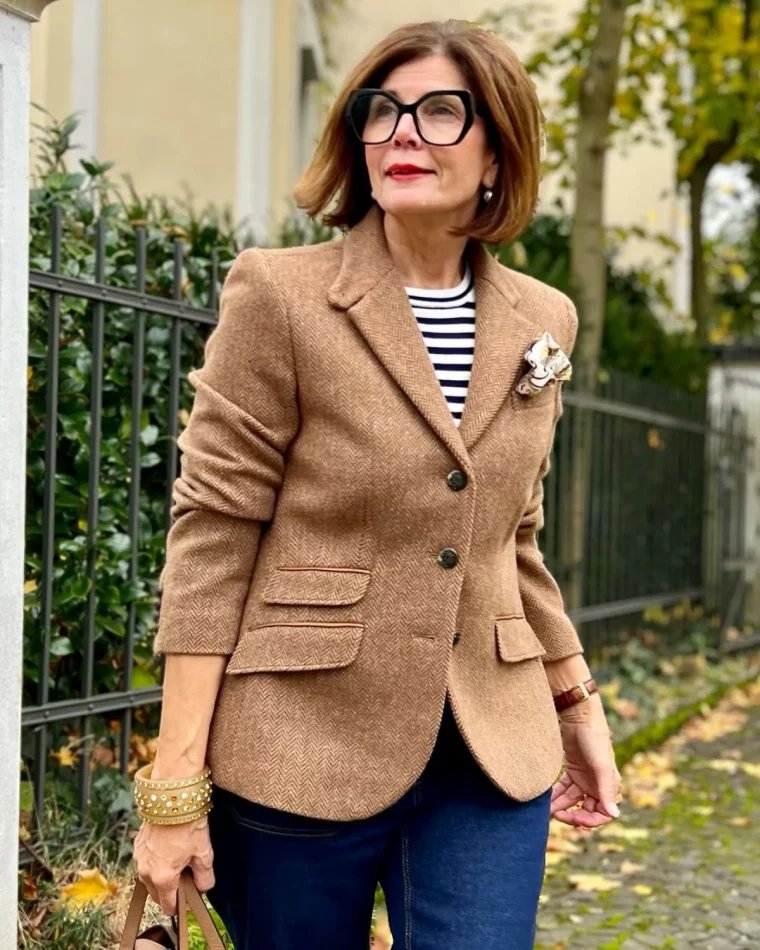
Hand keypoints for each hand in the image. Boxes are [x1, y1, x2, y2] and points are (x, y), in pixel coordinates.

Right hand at [133, 816, 214, 915]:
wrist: (172, 798)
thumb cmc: (188, 824)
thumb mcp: (204, 853)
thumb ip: (204, 877)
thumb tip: (202, 888)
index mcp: (163, 877)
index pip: (168, 905)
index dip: (179, 905)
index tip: (187, 899)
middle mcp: (146, 871)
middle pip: (156, 894)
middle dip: (169, 891)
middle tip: (185, 876)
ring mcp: (139, 858)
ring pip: (148, 878)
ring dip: (159, 876)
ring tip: (177, 860)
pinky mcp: (137, 845)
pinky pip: (144, 862)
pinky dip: (154, 861)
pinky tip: (167, 849)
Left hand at [551, 695, 621, 827]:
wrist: (580, 716)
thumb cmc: (595, 739)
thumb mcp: (602, 766)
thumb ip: (606, 791)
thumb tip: (614, 815)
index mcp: (609, 787)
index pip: (601, 814)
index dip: (589, 821)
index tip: (573, 819)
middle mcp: (597, 785)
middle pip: (585, 809)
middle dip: (572, 815)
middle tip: (556, 815)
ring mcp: (584, 778)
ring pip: (571, 800)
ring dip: (560, 806)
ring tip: (546, 810)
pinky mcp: (572, 770)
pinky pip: (564, 788)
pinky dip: (556, 794)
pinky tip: (545, 799)